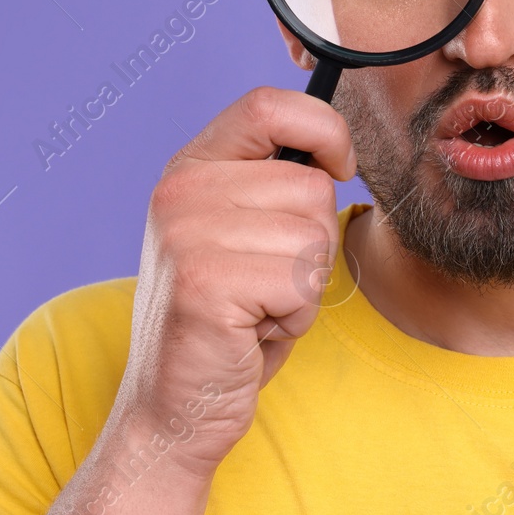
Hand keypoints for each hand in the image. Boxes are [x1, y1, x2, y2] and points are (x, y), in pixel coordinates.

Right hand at [113, 86, 355, 478]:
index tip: (339, 167)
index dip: (323, 129)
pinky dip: (293, 318)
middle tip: (266, 284)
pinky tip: (251, 332)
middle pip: (311, 187)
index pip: (269, 104)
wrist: (174, 409)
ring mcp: (187, 236)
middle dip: (314, 245)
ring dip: (304, 287)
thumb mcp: (243, 234)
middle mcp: (181, 192)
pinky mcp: (204, 284)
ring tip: (256, 309)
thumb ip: (273, 185)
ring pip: (313, 238)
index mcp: (190, 169)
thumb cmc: (229, 322)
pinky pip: (301, 285)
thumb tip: (336, 152)